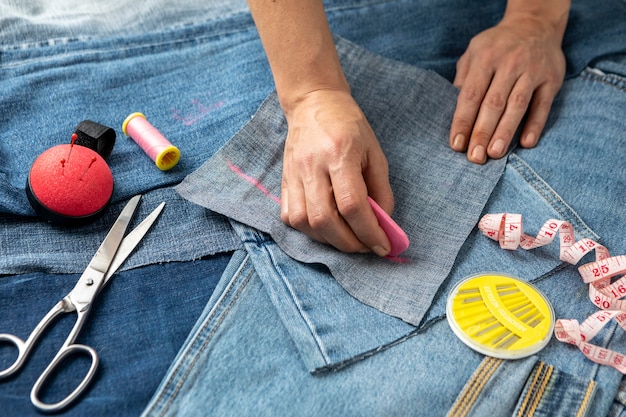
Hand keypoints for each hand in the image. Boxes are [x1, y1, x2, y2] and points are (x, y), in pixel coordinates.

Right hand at [281, 89, 393, 255]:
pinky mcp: (283, 180)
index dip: (369, 232)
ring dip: (327, 239)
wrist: (313, 103)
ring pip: (304, 222)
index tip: (382, 246)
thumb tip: (384, 224)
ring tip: (346, 237)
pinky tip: (324, 227)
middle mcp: (312, 166)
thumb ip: (381, 190)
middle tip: (365, 246)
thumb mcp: (375, 153)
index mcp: (339, 154)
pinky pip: (289, 217)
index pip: (352, 205)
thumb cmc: (349, 126)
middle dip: (348, 243)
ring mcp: (293, 174)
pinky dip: (308, 230)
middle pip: (324, 220)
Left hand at [449, 13, 565, 162]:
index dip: (463, 121)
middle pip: (494, 103)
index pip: (471, 94)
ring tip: (495, 153)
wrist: (535, 24)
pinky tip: (526, 143)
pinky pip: (543, 105)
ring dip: (506, 131)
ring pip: (517, 105)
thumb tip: (453, 109)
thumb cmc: (496, 46)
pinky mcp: (552, 79)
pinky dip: (535, 125)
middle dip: (483, 132)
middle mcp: (509, 64)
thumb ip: (463, 79)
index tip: (456, 144)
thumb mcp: (473, 52)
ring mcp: (532, 71)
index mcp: (485, 58)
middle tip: (474, 157)